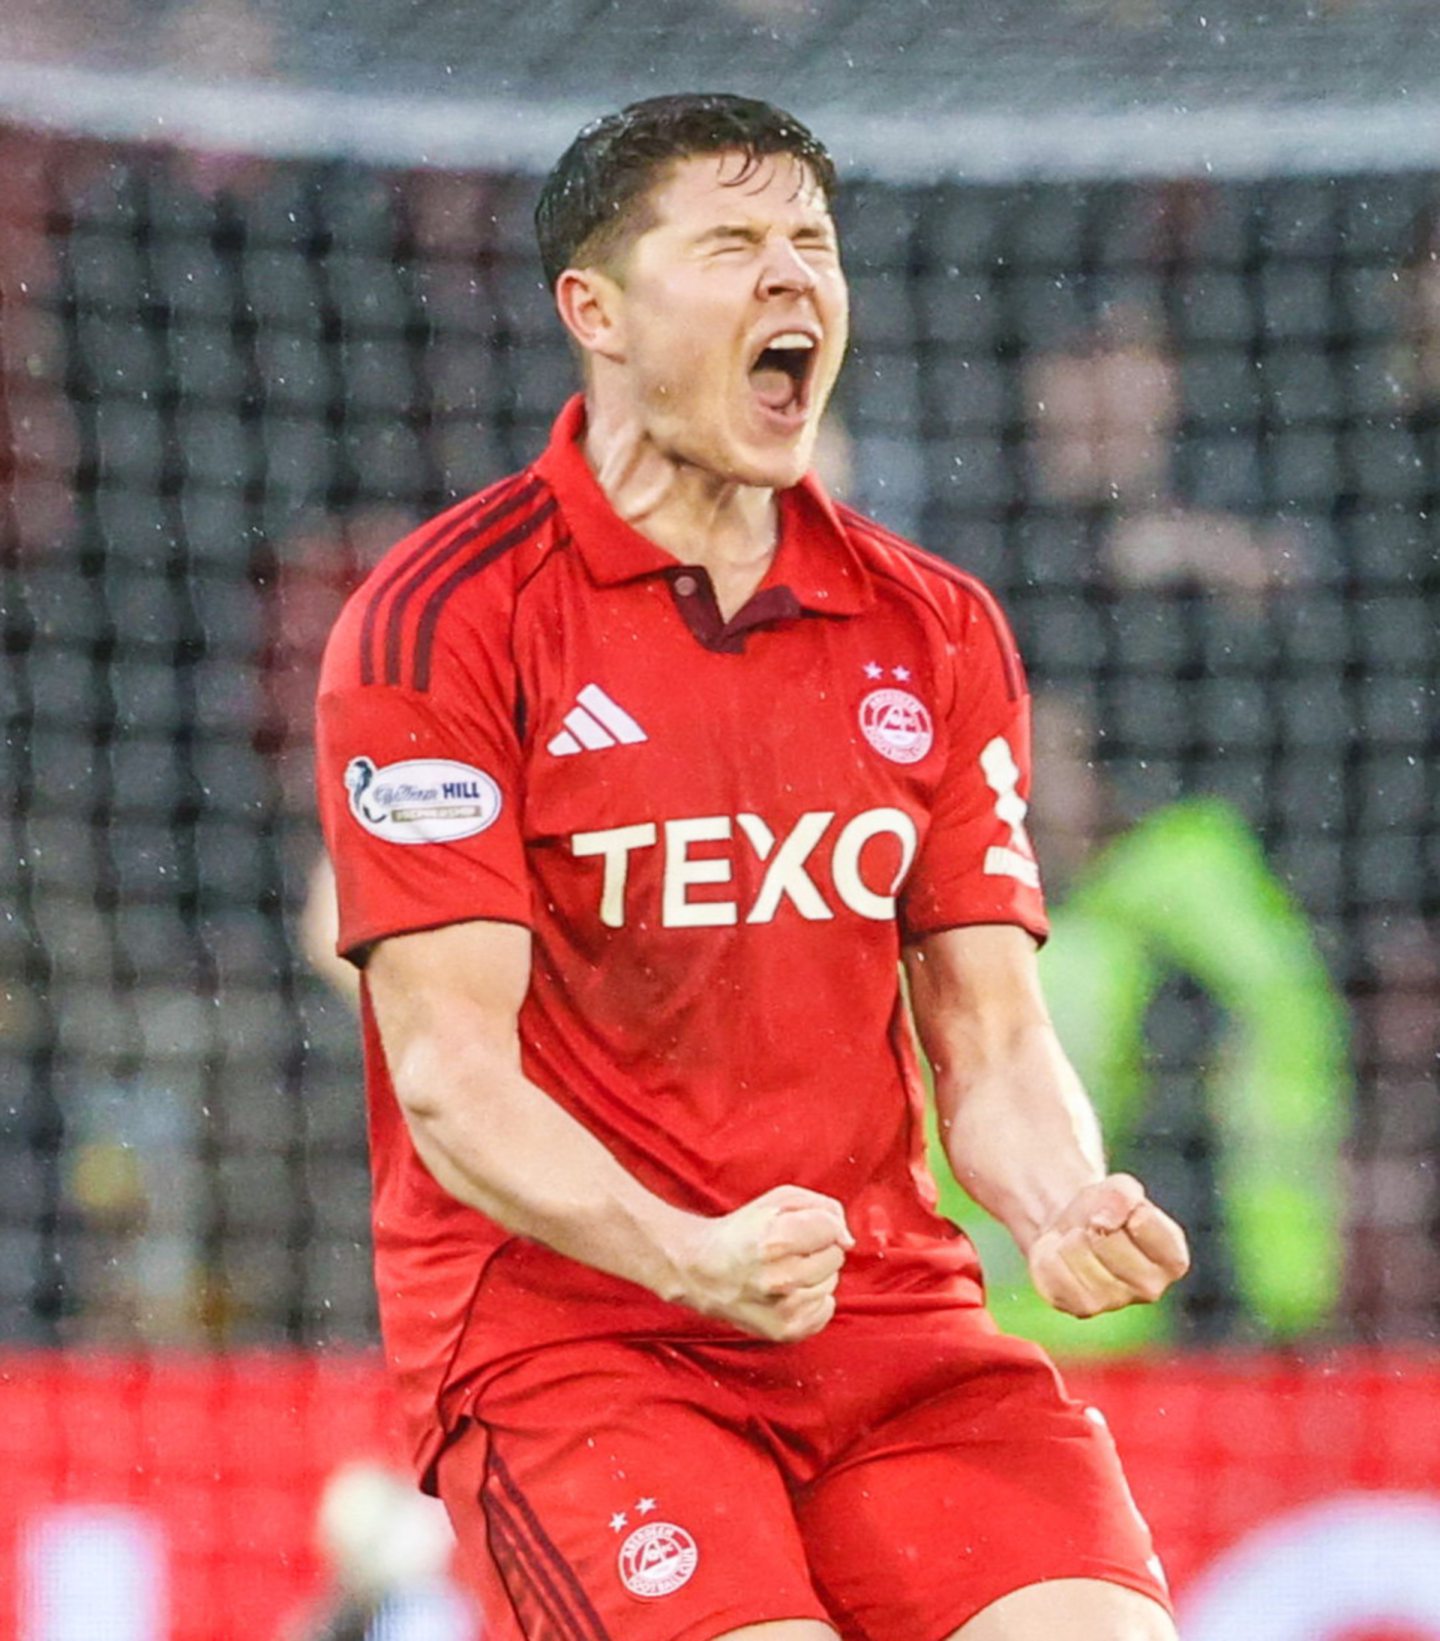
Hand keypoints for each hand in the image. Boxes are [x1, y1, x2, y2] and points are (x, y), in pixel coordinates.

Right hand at [675, 1184, 853, 1341]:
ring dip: (815, 1276)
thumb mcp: (778, 1200)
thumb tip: (847, 1238)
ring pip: (831, 1284)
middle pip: (835, 1258)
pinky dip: (814, 1300)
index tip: (805, 1228)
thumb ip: (822, 1208)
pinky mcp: (785, 1331)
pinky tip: (790, 1292)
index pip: (832, 1230)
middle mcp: (780, 1278)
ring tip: (785, 1270)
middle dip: (818, 1249)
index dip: (822, 1225)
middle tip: (791, 1250)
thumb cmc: (744, 1231)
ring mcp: (783, 1309)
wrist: (702, 1270)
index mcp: (775, 1239)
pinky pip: (825, 1311)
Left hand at [1027, 1173, 1189, 1318]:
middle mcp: (1151, 1288)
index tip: (1118, 1209)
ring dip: (1070, 1237)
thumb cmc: (1107, 1210)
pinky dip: (1050, 1252)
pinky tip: (1065, 1257)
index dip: (1119, 1205)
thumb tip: (1102, 1223)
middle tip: (1096, 1227)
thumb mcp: (1120, 1189)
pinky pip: (1052, 1269)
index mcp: (1172, 1259)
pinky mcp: (1079, 1307)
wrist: (1077, 1231)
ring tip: (1081, 1241)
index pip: (1142, 1222)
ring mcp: (1115, 1302)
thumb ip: (1122, 1196)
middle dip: (1094, 1222)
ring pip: (1075, 1252)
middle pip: (1106, 1239)